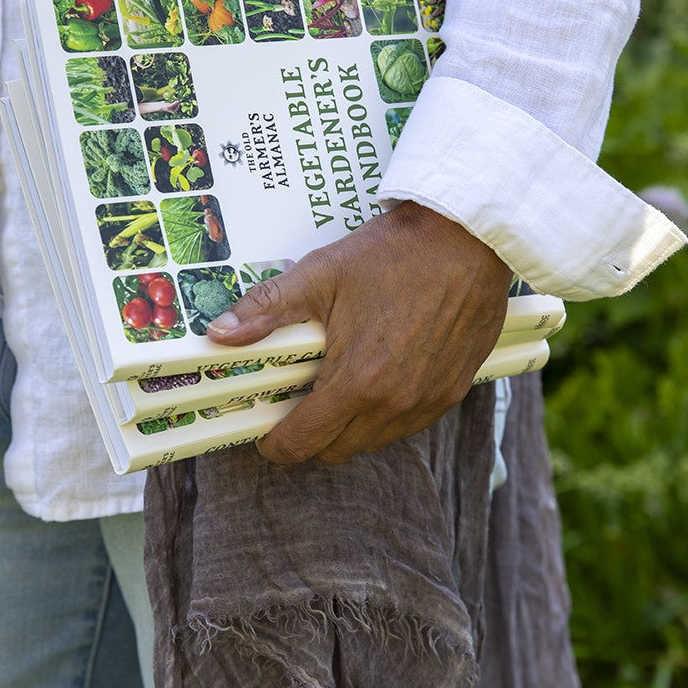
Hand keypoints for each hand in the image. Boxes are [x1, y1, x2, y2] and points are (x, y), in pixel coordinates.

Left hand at [206, 202, 511, 464]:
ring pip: (375, 442)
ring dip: (349, 427)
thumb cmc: (395, 253)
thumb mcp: (320, 275)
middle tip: (298, 400)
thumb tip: (220, 333)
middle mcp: (396, 403)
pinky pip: (409, 424)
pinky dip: (385, 415)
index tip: (266, 429)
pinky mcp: (453, 391)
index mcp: (358, 381)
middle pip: (337, 451)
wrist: (467, 237)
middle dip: (310, 435)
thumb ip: (267, 309)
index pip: (303, 442)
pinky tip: (378, 377)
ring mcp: (429, 400)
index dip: (276, 443)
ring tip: (338, 385)